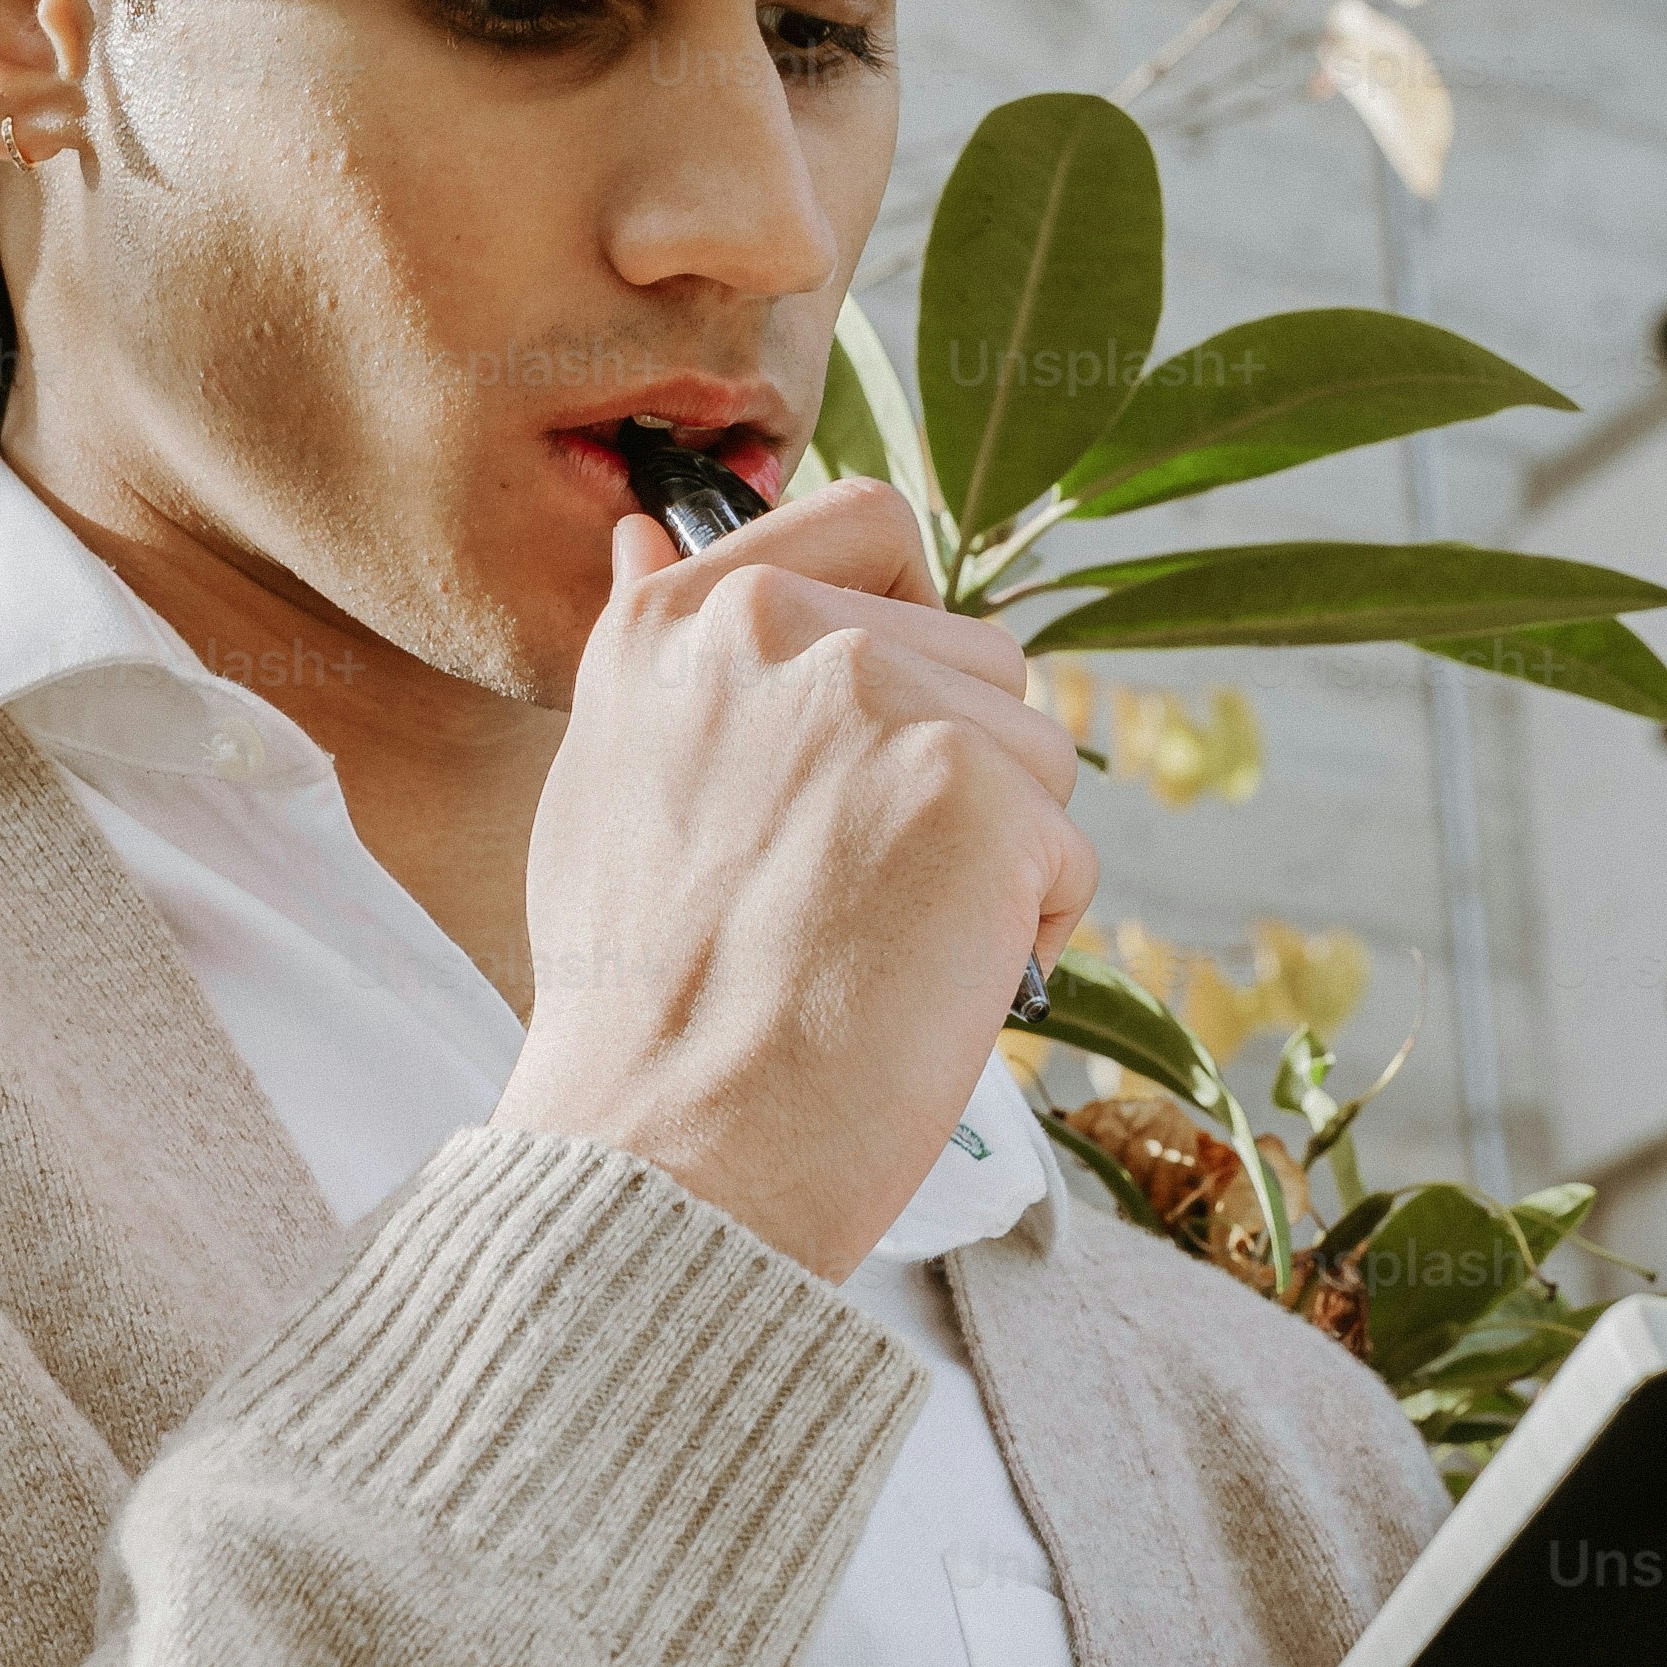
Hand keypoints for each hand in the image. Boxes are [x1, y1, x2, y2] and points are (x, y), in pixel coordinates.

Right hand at [489, 473, 1093, 1286]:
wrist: (667, 1142)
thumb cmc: (635, 1001)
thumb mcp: (600, 780)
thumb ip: (653, 653)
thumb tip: (654, 534)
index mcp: (685, 621)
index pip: (867, 523)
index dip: (909, 620)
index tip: (885, 725)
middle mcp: (781, 630)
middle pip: (978, 656)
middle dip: (957, 774)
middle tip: (855, 893)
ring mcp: (884, 701)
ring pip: (1036, 750)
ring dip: (996, 855)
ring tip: (884, 945)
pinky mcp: (978, 790)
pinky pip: (1066, 851)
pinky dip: (1024, 934)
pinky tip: (928, 987)